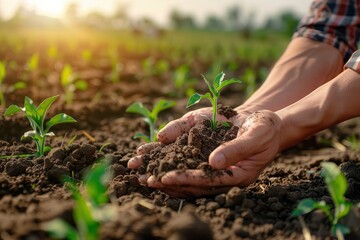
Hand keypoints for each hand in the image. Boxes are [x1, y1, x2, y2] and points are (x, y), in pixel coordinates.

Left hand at [143, 110, 282, 196]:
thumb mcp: (256, 135)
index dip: (187, 180)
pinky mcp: (202, 151)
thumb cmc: (264, 127)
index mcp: (236, 176)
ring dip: (160, 171)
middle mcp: (220, 174)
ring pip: (183, 170)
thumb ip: (236, 149)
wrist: (260, 119)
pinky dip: (164, 155)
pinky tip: (146, 154)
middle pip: (191, 182)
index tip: (167, 178)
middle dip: (168, 181)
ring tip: (139, 172)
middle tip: (146, 180)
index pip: (208, 181)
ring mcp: (209, 164)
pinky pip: (181, 155)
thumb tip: (212, 162)